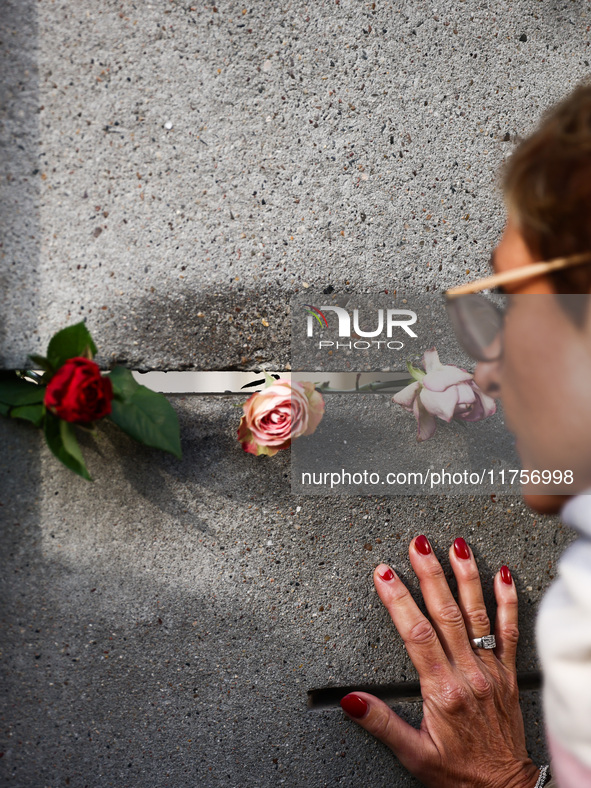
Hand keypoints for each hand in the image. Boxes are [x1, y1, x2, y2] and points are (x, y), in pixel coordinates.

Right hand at [340, 535, 540, 787]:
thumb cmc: (458, 774)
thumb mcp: (413, 754)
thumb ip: (381, 723)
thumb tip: (349, 700)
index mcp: (442, 691)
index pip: (416, 634)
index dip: (398, 600)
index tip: (383, 574)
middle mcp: (468, 674)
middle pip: (446, 614)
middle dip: (430, 574)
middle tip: (418, 544)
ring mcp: (491, 670)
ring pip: (478, 615)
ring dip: (467, 577)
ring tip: (456, 546)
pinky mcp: (508, 673)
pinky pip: (509, 631)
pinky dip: (507, 600)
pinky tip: (502, 573)